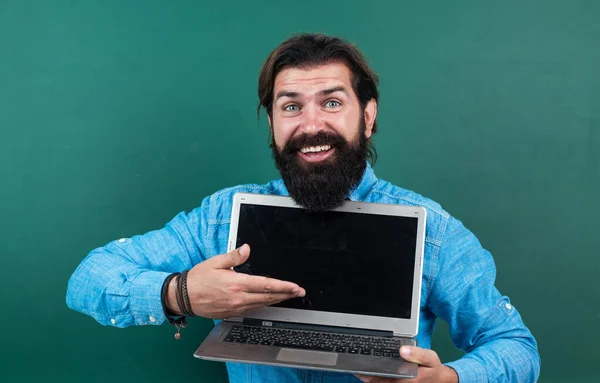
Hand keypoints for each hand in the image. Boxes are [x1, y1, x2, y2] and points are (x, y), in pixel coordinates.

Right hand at [167, 244, 304, 317]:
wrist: (184, 297)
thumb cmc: (198, 278)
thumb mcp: (216, 262)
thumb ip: (234, 256)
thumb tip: (247, 248)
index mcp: (236, 284)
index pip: (266, 285)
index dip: (283, 286)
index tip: (295, 287)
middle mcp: (238, 298)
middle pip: (268, 297)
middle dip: (287, 294)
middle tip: (300, 293)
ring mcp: (236, 307)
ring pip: (262, 304)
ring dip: (277, 299)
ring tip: (288, 295)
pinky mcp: (232, 313)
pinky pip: (252, 308)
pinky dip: (264, 303)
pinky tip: (269, 300)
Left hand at [355, 346, 457, 382]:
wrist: (439, 380)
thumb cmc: (432, 368)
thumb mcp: (430, 358)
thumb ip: (418, 353)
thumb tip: (403, 350)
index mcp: (406, 379)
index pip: (382, 376)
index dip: (369, 370)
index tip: (360, 363)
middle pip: (376, 380)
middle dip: (365, 372)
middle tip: (355, 362)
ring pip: (376, 382)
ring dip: (367, 376)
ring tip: (357, 366)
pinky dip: (372, 378)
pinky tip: (366, 371)